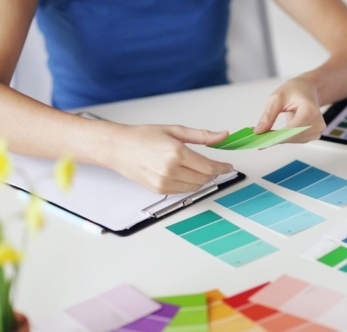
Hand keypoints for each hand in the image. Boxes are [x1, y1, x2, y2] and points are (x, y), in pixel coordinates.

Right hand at [104, 125, 232, 193]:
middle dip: (213, 173)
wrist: (118, 148)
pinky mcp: (159, 190)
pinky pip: (183, 191)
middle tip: (214, 165)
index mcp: (176, 153)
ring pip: (195, 186)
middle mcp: (170, 170)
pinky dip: (189, 184)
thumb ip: (202, 135)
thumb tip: (223, 136)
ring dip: (201, 179)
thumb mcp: (175, 130)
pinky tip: (184, 173)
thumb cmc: (143, 136)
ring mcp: (164, 182)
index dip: (222, 167)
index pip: (209, 167)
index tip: (228, 166)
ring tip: (197, 167)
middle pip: (204, 178)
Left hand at [254, 76, 325, 142]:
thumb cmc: (296, 89)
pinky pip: (297, 140)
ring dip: (280, 138)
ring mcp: (317, 130)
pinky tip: (279, 132)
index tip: (262, 141)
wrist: (308, 88)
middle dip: (275, 138)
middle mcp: (317, 122)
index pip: (292, 129)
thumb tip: (259, 131)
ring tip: (269, 132)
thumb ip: (268, 116)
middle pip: (293, 137)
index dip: (277, 137)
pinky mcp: (314, 134)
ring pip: (294, 140)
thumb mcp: (277, 97)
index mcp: (310, 110)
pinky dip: (286, 137)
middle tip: (259, 137)